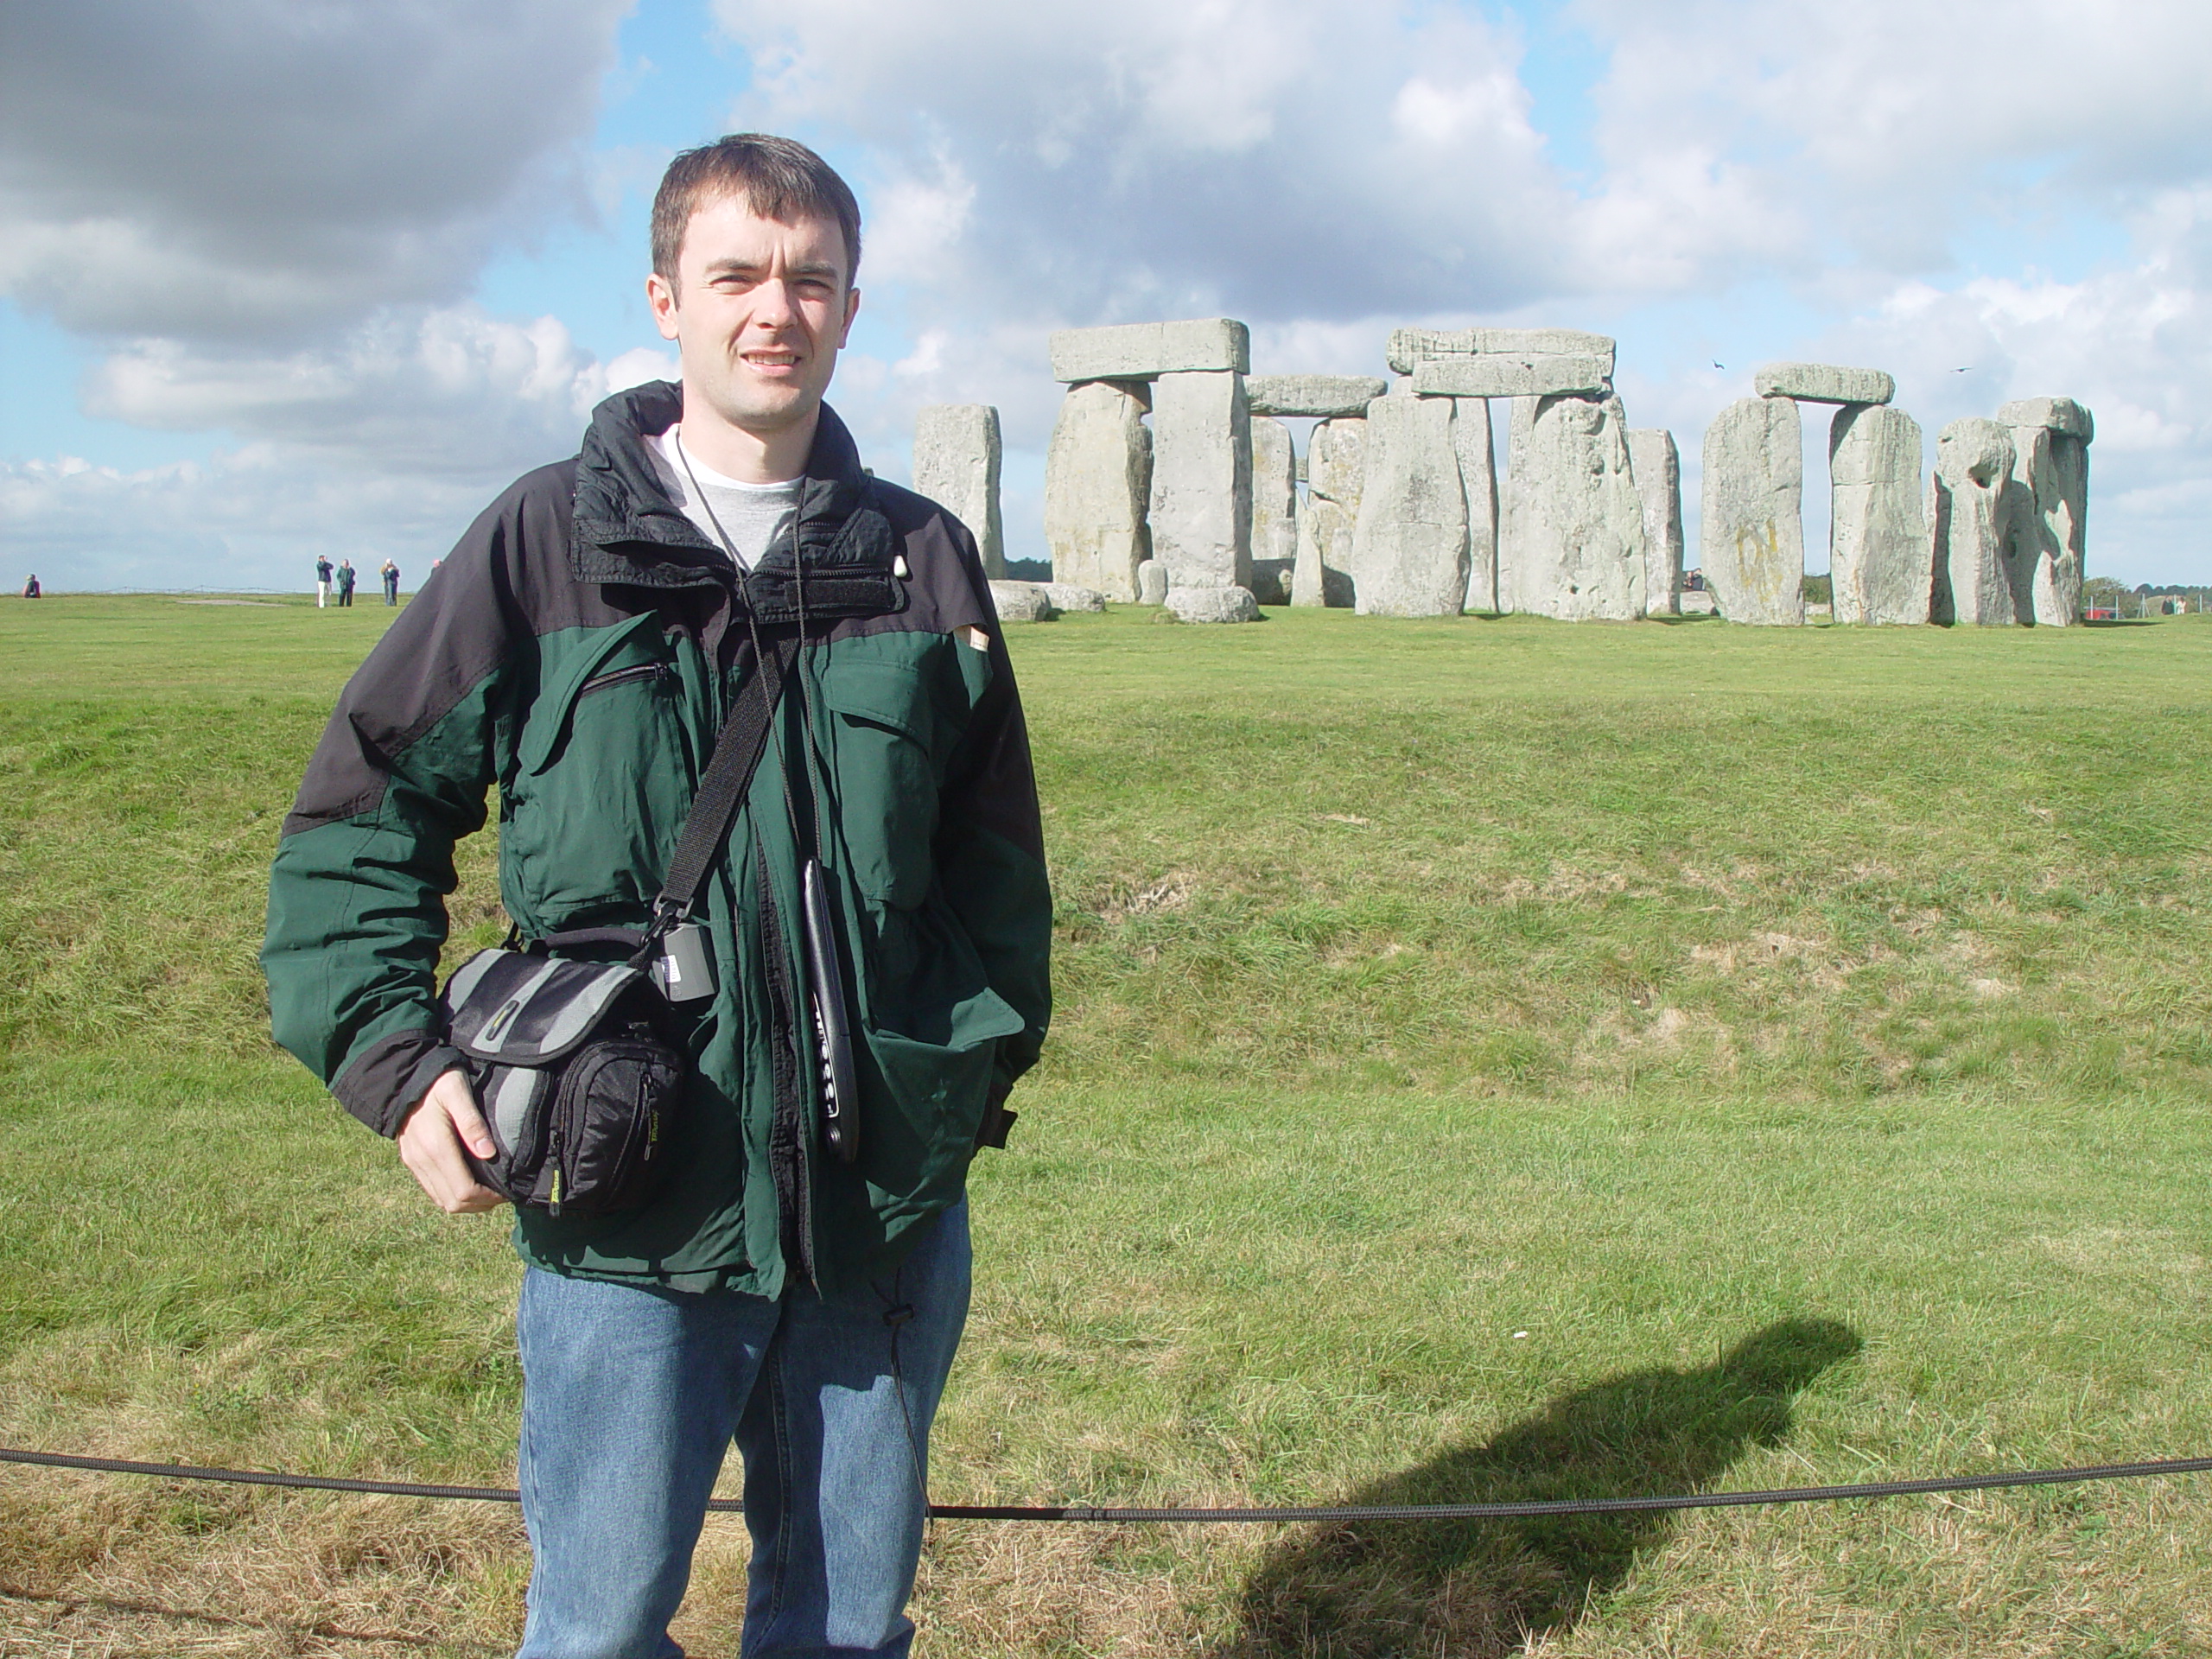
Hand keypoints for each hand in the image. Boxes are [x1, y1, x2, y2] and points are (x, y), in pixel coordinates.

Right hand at [396, 1068, 506, 1213]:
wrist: (405, 1077)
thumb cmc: (438, 1081)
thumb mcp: (458, 1092)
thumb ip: (471, 1123)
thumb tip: (488, 1154)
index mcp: (436, 1146)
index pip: (463, 1191)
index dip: (487, 1197)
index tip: (506, 1190)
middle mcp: (422, 1160)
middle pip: (453, 1203)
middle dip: (480, 1204)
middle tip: (501, 1193)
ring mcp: (414, 1163)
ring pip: (441, 1201)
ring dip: (467, 1203)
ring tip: (488, 1191)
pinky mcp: (411, 1161)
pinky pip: (432, 1190)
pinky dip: (451, 1194)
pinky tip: (469, 1183)